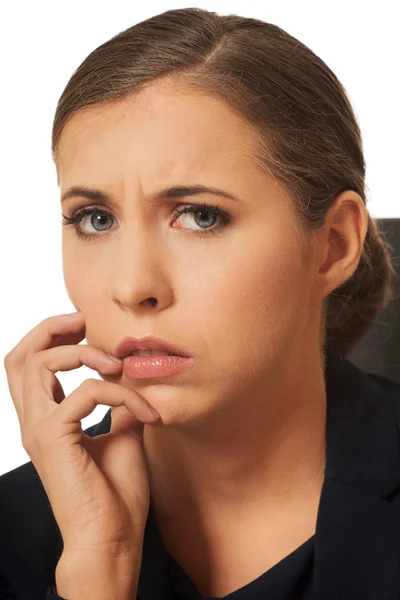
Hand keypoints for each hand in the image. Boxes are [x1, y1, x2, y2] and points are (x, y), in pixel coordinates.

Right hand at [3, 312, 160, 561]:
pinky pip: (85, 392)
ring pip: (38, 364)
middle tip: (85, 320)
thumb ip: (120, 405)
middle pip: (19, 357)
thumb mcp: (123, 434)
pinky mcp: (54, 438)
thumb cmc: (116, 494)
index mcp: (46, 421)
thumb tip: (131, 378)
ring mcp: (39, 430)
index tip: (87, 328)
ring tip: (115, 362)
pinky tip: (141, 410)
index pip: (29, 366)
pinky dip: (117, 390)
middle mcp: (34, 422)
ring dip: (82, 352)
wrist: (113, 538)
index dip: (53, 338)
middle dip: (51, 328)